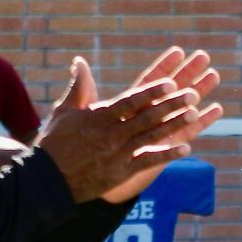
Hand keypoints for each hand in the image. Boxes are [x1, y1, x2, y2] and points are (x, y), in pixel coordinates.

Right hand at [34, 48, 222, 202]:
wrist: (46, 180)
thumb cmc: (54, 143)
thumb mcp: (64, 112)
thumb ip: (79, 87)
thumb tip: (80, 61)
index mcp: (98, 116)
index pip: (130, 101)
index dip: (151, 92)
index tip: (170, 82)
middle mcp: (110, 134)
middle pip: (146, 117)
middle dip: (170, 104)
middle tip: (192, 93)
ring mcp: (117, 154)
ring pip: (150, 136)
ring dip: (174, 125)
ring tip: (195, 114)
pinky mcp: (120, 172)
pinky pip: (147, 161)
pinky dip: (167, 155)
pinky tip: (186, 148)